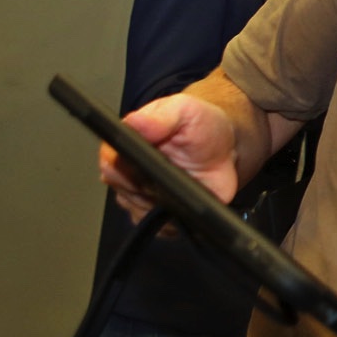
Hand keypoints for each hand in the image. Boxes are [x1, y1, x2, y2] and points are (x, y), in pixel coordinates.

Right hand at [98, 93, 240, 220]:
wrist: (227, 148)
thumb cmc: (203, 125)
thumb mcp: (185, 110)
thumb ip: (160, 117)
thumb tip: (134, 122)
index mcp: (129, 143)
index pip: (109, 161)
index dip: (123, 167)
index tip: (145, 165)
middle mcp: (129, 171)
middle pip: (121, 189)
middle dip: (145, 185)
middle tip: (172, 172)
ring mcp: (143, 195)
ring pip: (138, 209)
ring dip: (161, 201)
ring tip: (183, 181)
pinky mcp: (161, 214)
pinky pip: (158, 226)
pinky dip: (173, 218)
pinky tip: (187, 200)